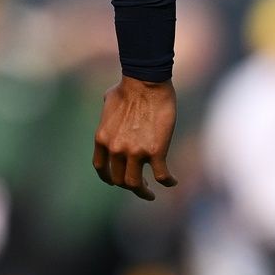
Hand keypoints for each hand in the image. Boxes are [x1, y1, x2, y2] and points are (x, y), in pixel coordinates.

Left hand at [92, 77, 177, 200]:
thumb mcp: (107, 102)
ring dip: (143, 192)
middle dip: (129, 186)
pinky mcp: (155, 151)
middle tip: (140, 188)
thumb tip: (109, 110)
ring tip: (150, 193)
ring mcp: (135, 152)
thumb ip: (107, 114)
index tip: (115, 181)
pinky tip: (173, 181)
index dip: (108, 177)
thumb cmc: (128, 87)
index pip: (101, 168)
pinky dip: (168, 181)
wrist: (145, 81)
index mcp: (102, 138)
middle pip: (119, 179)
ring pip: (136, 184)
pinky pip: (161, 176)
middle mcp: (116, 149)